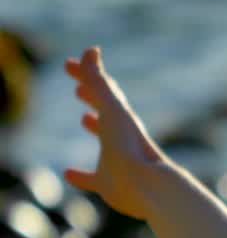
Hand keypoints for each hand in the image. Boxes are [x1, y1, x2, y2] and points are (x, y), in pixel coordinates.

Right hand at [63, 46, 166, 218]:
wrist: (147, 187)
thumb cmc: (128, 147)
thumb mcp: (111, 109)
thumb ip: (98, 82)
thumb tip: (92, 50)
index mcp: (120, 118)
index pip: (102, 90)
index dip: (86, 75)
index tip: (71, 63)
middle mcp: (121, 137)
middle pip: (105, 111)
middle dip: (92, 97)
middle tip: (79, 89)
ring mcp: (116, 161)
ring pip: (105, 140)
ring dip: (95, 126)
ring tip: (85, 119)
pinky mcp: (110, 185)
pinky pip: (92, 178)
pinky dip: (80, 174)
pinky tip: (68, 173)